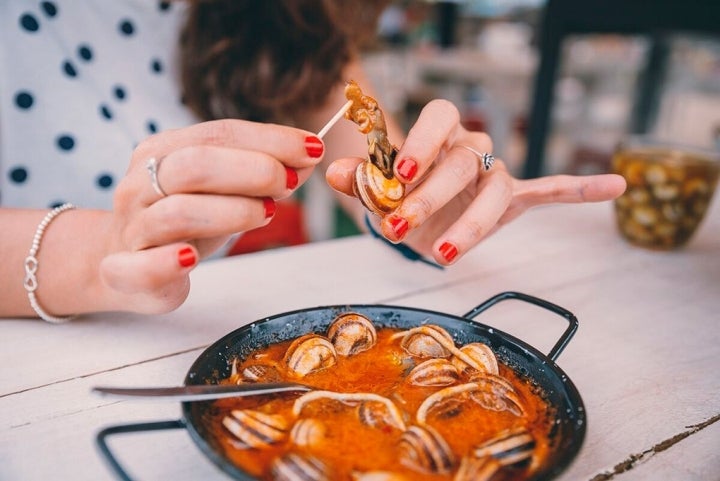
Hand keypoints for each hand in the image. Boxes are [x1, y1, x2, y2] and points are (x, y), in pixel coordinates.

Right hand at [97, 119, 324, 312]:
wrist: (120, 265)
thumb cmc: (181, 221)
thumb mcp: (221, 190)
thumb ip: (260, 172)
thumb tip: (308, 157)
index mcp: (162, 151)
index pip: (218, 134)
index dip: (270, 139)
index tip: (313, 147)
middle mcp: (140, 184)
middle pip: (195, 165)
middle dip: (253, 170)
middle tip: (289, 183)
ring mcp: (132, 228)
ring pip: (178, 212)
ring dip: (231, 211)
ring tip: (266, 214)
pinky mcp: (125, 273)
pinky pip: (141, 266)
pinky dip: (168, 261)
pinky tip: (192, 257)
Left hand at [326, 99, 625, 264]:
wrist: (416, 224)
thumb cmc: (397, 203)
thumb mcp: (372, 196)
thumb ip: (358, 182)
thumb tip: (339, 171)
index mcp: (435, 135)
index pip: (437, 119)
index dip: (421, 143)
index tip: (400, 175)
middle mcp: (470, 147)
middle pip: (461, 159)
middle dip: (430, 196)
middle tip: (401, 228)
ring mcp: (495, 172)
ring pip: (497, 187)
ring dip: (472, 221)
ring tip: (447, 253)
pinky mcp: (515, 198)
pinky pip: (551, 189)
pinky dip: (579, 189)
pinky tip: (614, 187)